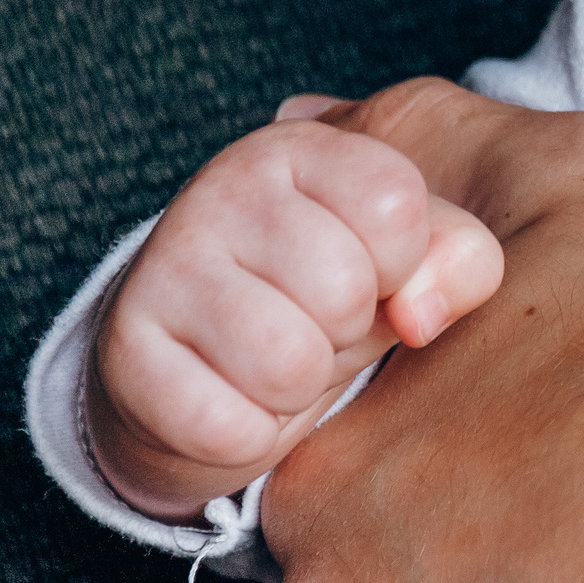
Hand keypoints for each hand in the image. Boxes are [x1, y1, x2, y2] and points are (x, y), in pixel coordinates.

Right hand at [87, 117, 504, 521]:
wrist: (201, 367)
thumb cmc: (327, 298)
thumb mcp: (408, 262)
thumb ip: (458, 259)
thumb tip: (421, 314)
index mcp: (302, 147)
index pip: (396, 206)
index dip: (402, 262)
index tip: (372, 269)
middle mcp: (221, 188)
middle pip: (344, 289)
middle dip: (347, 329)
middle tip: (314, 322)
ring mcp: (162, 267)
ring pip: (287, 363)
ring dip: (298, 386)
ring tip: (277, 359)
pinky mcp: (125, 353)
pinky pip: (227, 426)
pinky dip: (248, 434)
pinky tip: (232, 400)